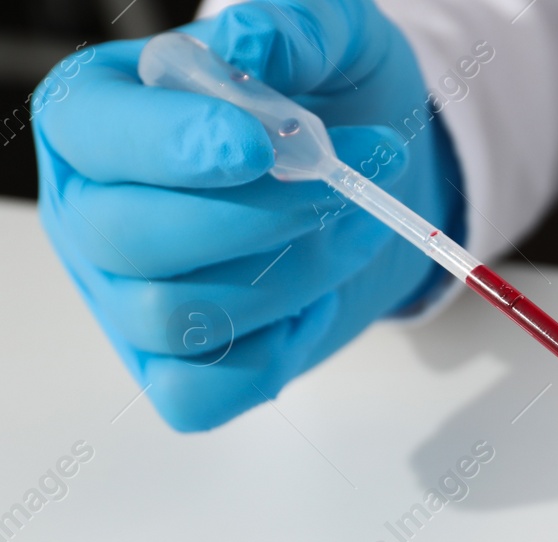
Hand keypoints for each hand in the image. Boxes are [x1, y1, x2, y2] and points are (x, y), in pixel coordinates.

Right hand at [35, 0, 461, 430]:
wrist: (373, 182)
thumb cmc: (334, 103)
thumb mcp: (332, 41)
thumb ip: (293, 29)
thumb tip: (250, 49)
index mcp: (95, 116)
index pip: (95, 135)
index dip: (172, 146)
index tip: (259, 145)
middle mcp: (90, 211)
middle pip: (131, 239)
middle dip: (258, 217)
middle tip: (347, 181)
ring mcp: (123, 299)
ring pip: (182, 316)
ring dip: (290, 275)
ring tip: (351, 224)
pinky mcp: (174, 368)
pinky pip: (202, 396)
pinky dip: (271, 357)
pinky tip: (310, 301)